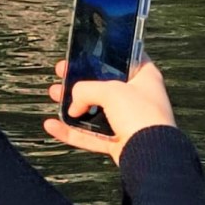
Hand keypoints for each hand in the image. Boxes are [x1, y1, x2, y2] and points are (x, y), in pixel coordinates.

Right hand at [44, 54, 175, 164]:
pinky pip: (90, 135)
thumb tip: (73, 103)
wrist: (151, 153)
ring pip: (95, 110)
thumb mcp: (111, 91)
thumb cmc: (142, 116)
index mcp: (145, 78)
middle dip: (81, 79)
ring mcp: (127, 120)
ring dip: (72, 103)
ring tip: (54, 94)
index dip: (108, 52)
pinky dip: (71, 131)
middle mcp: (137, 98)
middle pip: (105, 85)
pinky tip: (53, 125)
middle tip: (64, 72)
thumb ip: (86, 90)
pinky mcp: (118, 141)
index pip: (128, 58)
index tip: (90, 51)